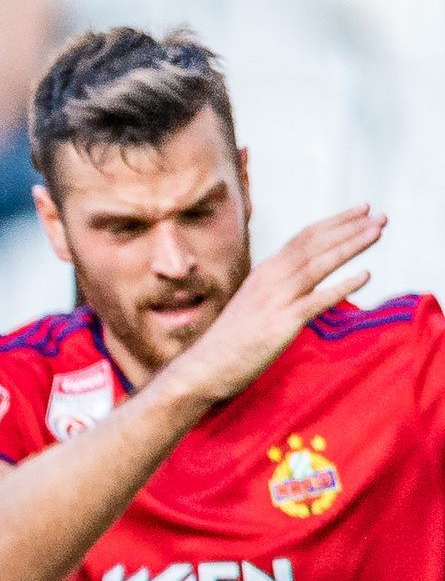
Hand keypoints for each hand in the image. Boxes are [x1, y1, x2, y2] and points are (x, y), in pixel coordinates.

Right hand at [165, 205, 387, 410]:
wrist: (201, 370)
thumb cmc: (227, 343)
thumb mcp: (251, 306)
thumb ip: (276, 290)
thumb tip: (302, 284)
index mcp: (263, 274)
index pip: (303, 239)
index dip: (334, 222)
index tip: (361, 211)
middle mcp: (269, 281)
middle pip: (314, 246)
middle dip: (349, 228)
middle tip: (380, 216)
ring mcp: (274, 301)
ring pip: (318, 265)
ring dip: (350, 245)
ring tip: (377, 232)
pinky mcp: (280, 324)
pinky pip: (316, 301)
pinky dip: (341, 286)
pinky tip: (365, 275)